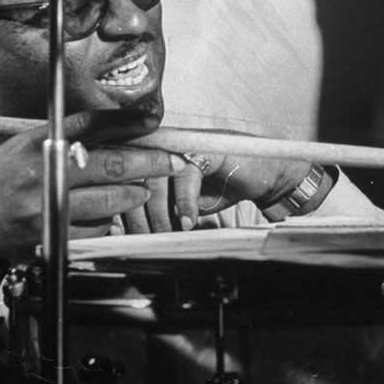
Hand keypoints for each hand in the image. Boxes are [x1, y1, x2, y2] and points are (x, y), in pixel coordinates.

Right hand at [0, 109, 179, 304]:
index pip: (91, 125)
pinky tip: (106, 214)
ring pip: (110, 201)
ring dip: (134, 193)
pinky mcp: (52, 239)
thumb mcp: (22, 148)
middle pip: (111, 164)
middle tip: (173, 160)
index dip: (127, 122)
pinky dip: (109, 220)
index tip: (153, 122)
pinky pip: (97, 228)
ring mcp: (48, 210)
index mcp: (37, 145)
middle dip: (150, 162)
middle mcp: (43, 175)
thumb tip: (114, 128)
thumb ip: (63, 137)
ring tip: (141, 188)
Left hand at [122, 149, 312, 231]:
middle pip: (136, 180)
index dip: (120, 204)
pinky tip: (189, 222)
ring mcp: (187, 144)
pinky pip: (186, 177)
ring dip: (161, 214)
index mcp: (157, 155)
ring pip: (157, 180)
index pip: (126, 177)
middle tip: (147, 239)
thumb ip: (160, 209)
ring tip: (170, 233)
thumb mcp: (185, 203)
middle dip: (138, 216)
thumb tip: (129, 229)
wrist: (264, 177)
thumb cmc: (223, 188)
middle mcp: (168, 145)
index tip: (120, 232)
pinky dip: (185, 204)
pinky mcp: (206, 148)